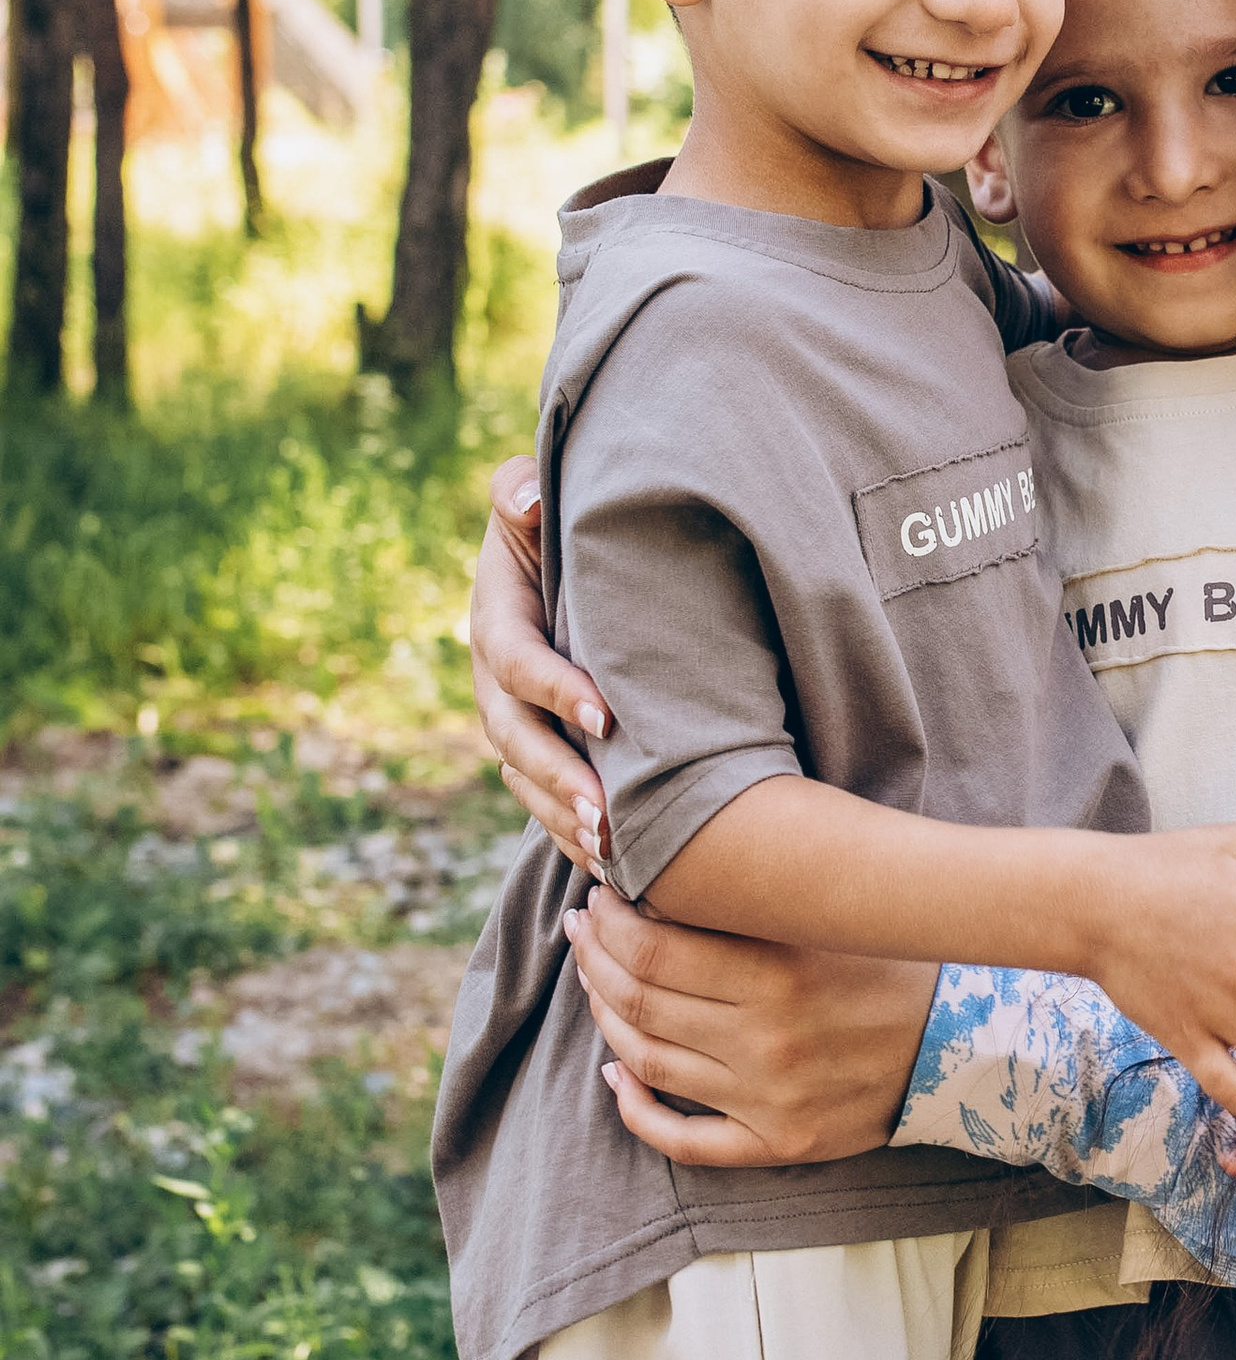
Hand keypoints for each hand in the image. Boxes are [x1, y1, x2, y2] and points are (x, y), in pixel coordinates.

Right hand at [472, 459, 609, 875]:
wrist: (565, 562)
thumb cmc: (555, 522)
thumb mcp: (531, 498)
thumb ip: (519, 490)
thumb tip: (522, 500)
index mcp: (495, 621)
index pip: (518, 661)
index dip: (556, 690)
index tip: (607, 717)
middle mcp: (494, 682)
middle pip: (515, 739)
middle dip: (557, 778)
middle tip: (605, 813)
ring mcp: (513, 723)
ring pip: (526, 782)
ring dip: (564, 818)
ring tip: (612, 852)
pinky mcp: (537, 752)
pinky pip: (543, 802)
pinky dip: (573, 835)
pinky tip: (616, 869)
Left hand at [567, 885, 936, 1165]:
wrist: (966, 1046)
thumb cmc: (896, 965)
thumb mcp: (830, 920)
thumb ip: (757, 904)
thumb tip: (667, 879)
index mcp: (780, 974)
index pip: (654, 948)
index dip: (611, 921)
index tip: (600, 897)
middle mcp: (765, 1040)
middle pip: (640, 1000)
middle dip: (595, 958)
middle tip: (582, 928)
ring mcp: (767, 1099)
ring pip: (647, 1061)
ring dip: (605, 1017)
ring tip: (594, 982)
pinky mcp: (776, 1142)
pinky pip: (682, 1140)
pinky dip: (635, 1110)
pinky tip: (615, 1075)